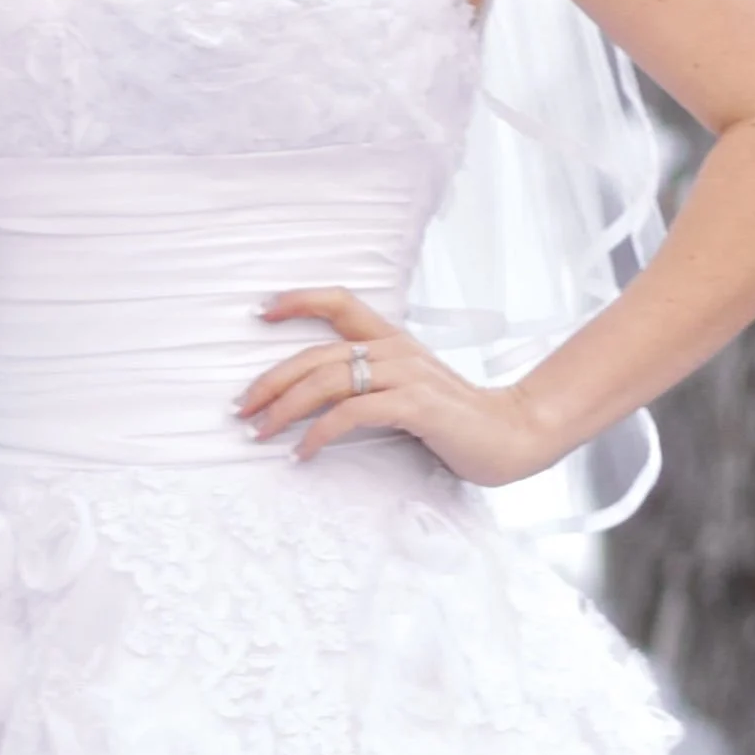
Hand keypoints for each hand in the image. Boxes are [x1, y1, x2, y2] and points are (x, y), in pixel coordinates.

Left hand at [238, 288, 558, 488]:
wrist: (512, 434)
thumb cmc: (456, 419)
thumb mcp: (410, 389)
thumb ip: (373, 382)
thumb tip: (318, 397)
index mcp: (392, 340)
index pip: (339, 302)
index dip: (297, 300)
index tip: (260, 312)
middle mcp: (395, 350)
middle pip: (316, 355)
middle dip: (270, 381)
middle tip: (241, 408)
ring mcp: (406, 375)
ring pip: (327, 382)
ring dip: (285, 410)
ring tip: (261, 433)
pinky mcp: (415, 405)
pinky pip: (352, 413)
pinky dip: (319, 434)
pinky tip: (303, 453)